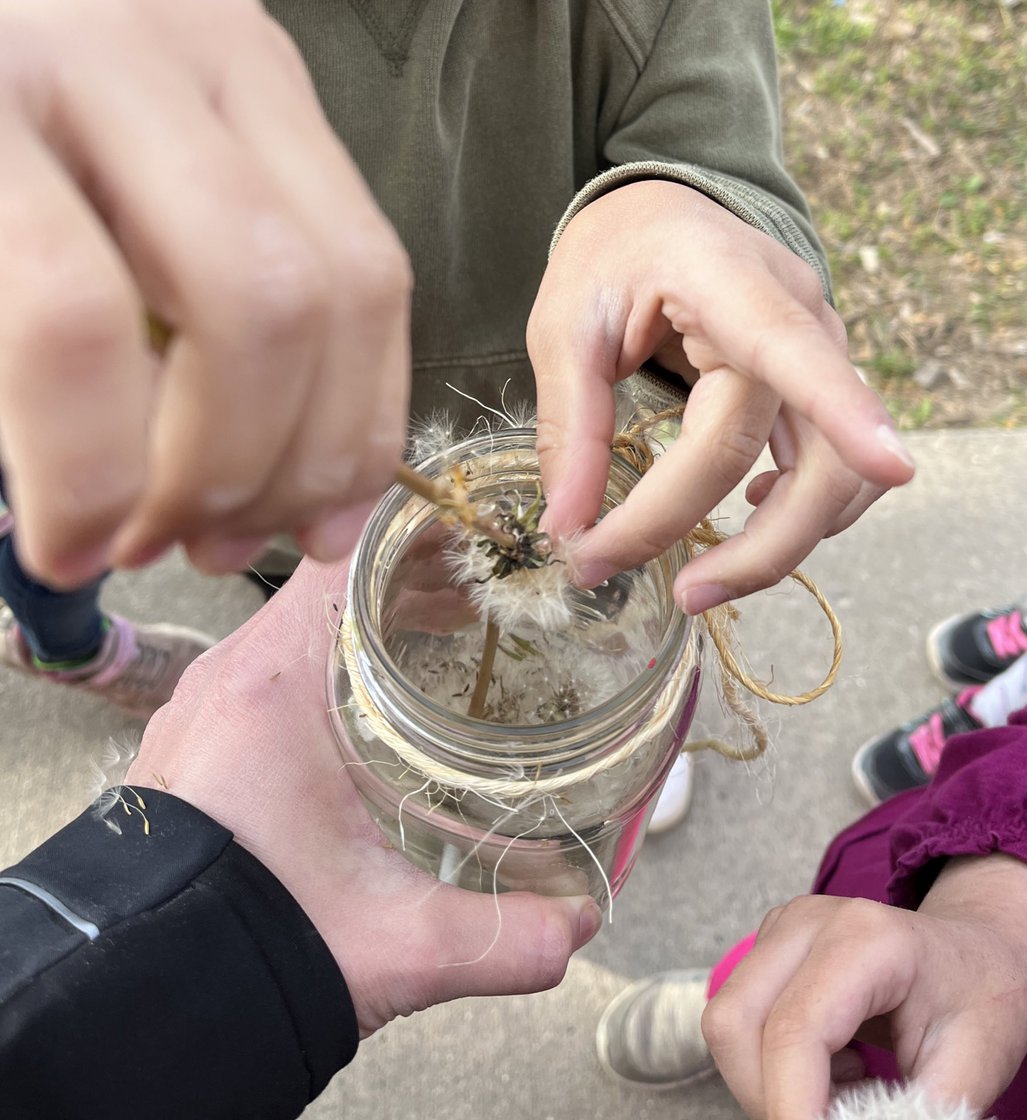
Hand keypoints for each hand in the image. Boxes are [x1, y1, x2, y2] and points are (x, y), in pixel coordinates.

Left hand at [0, 0, 411, 589]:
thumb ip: (12, 365)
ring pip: (355, 285)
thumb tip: (78, 522)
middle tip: (183, 546)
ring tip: (256, 530)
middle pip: (262, 299)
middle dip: (237, 467)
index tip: (72, 555)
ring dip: (322, 451)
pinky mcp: (294, 92)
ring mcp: (239, 61)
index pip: (72, 314)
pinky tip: (326, 477)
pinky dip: (364, 398)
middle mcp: (133, 53)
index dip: (86, 471)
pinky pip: (378, 269)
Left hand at [126, 558, 599, 1033]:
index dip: (416, 538)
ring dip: (368, 622)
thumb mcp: (391, 943)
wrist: (140, 995)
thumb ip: (498, 937)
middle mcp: (232, 679)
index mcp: (276, 687)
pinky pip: (271, 664)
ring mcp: (209, 707)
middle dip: (411, 581)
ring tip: (443, 630)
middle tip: (483, 589)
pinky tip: (374, 700)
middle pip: (331, 587)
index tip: (476, 541)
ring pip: (299, 626)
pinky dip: (329, 661)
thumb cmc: (247, 945)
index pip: (345, 557)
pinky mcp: (200, 741)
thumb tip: (580, 930)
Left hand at [528, 180, 913, 615]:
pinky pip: (835, 468)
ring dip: (780, 547)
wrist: (658, 216)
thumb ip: (569, 426)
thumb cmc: (611, 261)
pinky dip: (801, 513)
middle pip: (811, 454)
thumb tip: (567, 529)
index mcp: (728, 279)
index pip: (793, 351)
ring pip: (839, 476)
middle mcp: (799, 314)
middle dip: (753, 548)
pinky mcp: (820, 384)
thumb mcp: (564, 327)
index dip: (846, 410)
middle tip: (681, 596)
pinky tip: (742, 517)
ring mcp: (823, 350)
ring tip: (701, 582)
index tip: (894, 465)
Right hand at [702, 856, 1026, 1118]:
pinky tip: (833, 1069)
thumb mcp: (973, 1070)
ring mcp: (782, 926)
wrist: (983, 945)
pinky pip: (737, 1018)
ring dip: (766, 1083)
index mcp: (867, 939)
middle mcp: (810, 921)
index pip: (794, 1031)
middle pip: (736, 1024)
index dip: (791, 1108)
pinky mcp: (770, 944)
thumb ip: (915, 1119)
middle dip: (770, 1098)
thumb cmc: (985, 998)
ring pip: (726, 1024)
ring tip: (843, 1095)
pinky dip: (769, 1064)